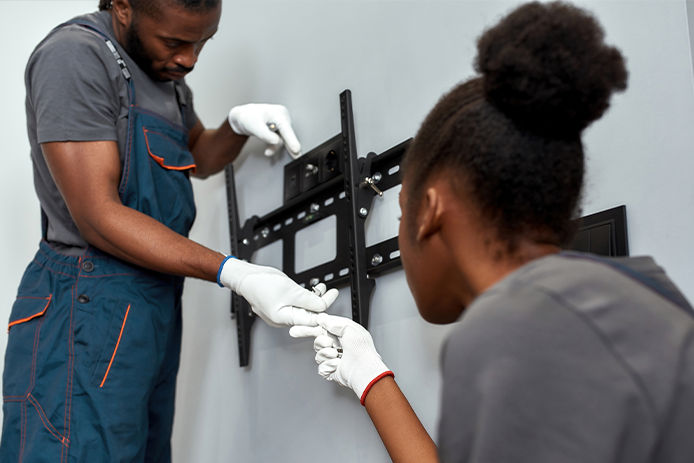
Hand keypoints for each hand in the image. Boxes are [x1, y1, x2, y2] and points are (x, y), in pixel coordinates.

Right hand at [218, 257, 337, 326]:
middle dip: (320, 304)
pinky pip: (297, 304)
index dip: (324, 311)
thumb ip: (308, 300)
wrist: (246, 276)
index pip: (310, 320)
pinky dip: (305, 297)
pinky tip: (312, 289)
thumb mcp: (290, 290)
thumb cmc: (260, 283)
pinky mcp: (281, 305)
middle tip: (330, 293)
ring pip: (303, 308)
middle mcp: (283, 319)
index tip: (332, 298)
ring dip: (314, 298)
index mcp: (283, 319)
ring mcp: (282, 312)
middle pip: (307, 315)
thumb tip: (323, 306)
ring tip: (321, 288)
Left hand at [227, 104, 301, 157]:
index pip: (286, 128)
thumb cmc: (248, 117)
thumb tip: (276, 142)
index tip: (296, 149)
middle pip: (287, 135)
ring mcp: (281, 124)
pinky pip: (279, 140)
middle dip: (289, 146)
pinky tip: (269, 151)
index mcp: (278, 113)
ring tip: (268, 152)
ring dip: (275, 147)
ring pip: (283, 139)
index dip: (291, 140)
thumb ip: (266, 135)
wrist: (243, 117)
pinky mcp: (278, 130)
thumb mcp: (255, 126)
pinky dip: (274, 146)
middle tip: (296, 156)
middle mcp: (282, 117)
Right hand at [290, 314, 392, 403]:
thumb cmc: (362, 350)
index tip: (297, 329)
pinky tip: (338, 364)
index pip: (322, 328)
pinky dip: (329, 365)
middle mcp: (337, 345)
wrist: (364, 369)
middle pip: (318, 341)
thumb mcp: (349, 328)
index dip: (309, 328)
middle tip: (329, 345)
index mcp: (341, 334)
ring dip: (327, 353)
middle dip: (321, 342)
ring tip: (338, 355)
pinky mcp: (331, 370)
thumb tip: (322, 319)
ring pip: (318, 353)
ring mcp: (333, 358)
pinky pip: (321, 366)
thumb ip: (333, 322)